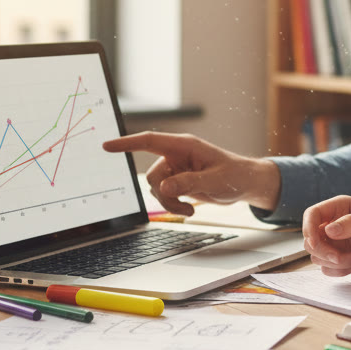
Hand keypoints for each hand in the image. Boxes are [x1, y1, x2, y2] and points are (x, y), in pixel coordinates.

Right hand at [101, 132, 280, 215]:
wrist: (244, 184)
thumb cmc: (234, 175)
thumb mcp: (214, 180)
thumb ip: (189, 183)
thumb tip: (165, 188)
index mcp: (184, 146)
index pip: (149, 141)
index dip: (126, 143)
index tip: (106, 145)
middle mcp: (176, 155)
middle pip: (152, 175)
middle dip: (164, 194)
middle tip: (184, 205)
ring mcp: (175, 169)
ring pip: (155, 188)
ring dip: (169, 202)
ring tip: (189, 208)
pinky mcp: (177, 182)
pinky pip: (163, 195)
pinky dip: (173, 205)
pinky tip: (189, 208)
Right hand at [302, 195, 350, 276]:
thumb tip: (328, 230)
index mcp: (340, 207)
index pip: (312, 214)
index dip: (308, 229)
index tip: (316, 243)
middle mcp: (334, 225)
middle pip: (311, 239)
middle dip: (324, 252)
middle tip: (341, 257)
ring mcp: (337, 243)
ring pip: (318, 256)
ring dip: (336, 262)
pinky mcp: (342, 258)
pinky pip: (328, 268)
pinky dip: (339, 271)